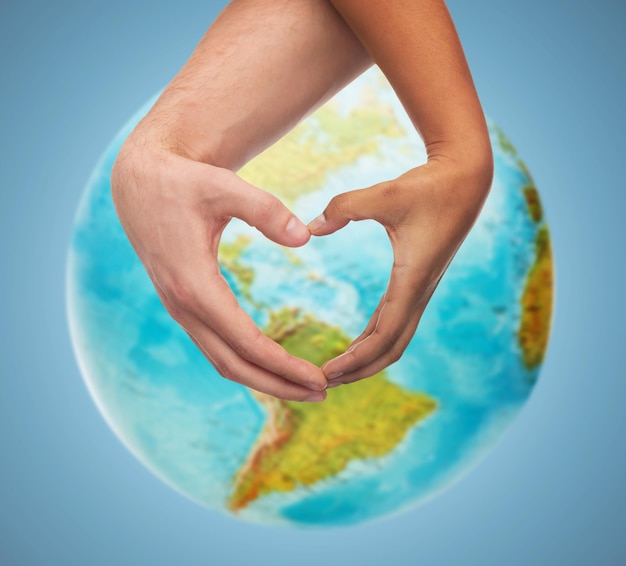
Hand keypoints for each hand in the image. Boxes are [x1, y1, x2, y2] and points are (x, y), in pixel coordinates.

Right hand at [111, 137, 327, 401]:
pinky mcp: (184, 305)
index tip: (319, 379)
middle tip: (321, 393)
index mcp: (194, 285)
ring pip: (223, 361)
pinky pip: (216, 346)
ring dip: (263, 379)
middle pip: (234, 365)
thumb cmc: (183, 183)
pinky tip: (271, 362)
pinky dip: (246, 362)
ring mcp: (181, 309)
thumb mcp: (224, 186)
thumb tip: (306, 238)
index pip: (246, 342)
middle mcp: (184, 306)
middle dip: (278, 384)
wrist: (139, 183)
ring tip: (302, 386)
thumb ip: (266, 210)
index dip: (284, 365)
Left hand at [308, 159, 491, 386]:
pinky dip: (374, 337)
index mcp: (412, 280)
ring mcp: (420, 289)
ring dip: (367, 358)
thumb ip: (344, 208)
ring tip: (336, 371)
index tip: (325, 374)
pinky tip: (356, 343)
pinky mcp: (417, 282)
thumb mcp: (385, 194)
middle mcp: (419, 292)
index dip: (355, 360)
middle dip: (359, 370)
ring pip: (395, 338)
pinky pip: (395, 320)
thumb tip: (309, 228)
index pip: (383, 337)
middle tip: (323, 383)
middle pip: (390, 349)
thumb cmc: (429, 186)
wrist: (465, 180)